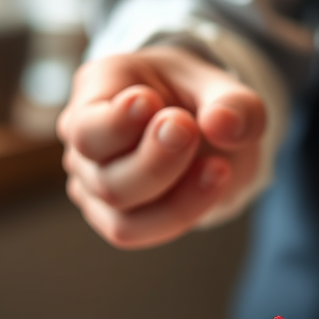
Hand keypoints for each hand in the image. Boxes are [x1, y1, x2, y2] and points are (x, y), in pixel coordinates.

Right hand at [56, 46, 266, 248]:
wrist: (207, 131)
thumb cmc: (201, 98)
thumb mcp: (226, 87)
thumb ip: (234, 102)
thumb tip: (222, 124)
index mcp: (96, 88)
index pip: (87, 125)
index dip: (117, 124)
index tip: (151, 102)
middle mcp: (84, 139)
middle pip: (104, 178)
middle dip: (154, 164)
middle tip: (191, 131)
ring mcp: (93, 182)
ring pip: (121, 216)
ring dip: (177, 198)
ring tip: (220, 167)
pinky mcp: (113, 215)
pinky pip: (137, 232)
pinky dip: (181, 214)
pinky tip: (213, 184)